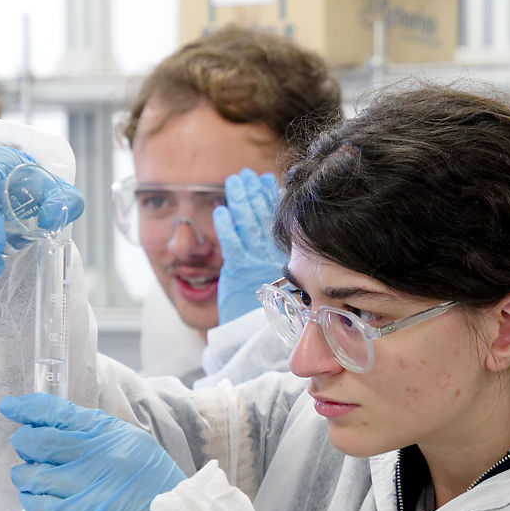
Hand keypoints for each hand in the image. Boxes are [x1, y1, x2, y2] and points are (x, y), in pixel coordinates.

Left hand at [0, 393, 185, 510]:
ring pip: (30, 475)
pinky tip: (37, 494)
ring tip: (31, 473)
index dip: (27, 407)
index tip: (10, 406)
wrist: (165, 506)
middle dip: (23, 442)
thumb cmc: (144, 470)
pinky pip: (37, 504)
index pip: (55, 411)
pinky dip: (30, 497)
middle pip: (37, 442)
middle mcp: (91, 455)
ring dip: (23, 472)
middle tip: (26, 446)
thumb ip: (87, 426)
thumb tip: (47, 419)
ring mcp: (83, 486)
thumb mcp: (122, 435)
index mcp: (102, 431)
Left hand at [213, 168, 286, 323]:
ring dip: (240, 199)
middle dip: (253, 191)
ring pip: (247, 222)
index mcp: (289, 254)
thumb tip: (275, 234)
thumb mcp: (285, 281)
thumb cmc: (272, 313)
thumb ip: (278, 257)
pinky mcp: (239, 270)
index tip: (266, 179)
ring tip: (234, 181)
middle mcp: (275, 254)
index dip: (271, 196)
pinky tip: (220, 209)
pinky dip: (225, 224)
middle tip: (246, 174)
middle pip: (263, 214)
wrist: (261, 336)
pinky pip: (231, 241)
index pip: (279, 218)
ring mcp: (256, 261)